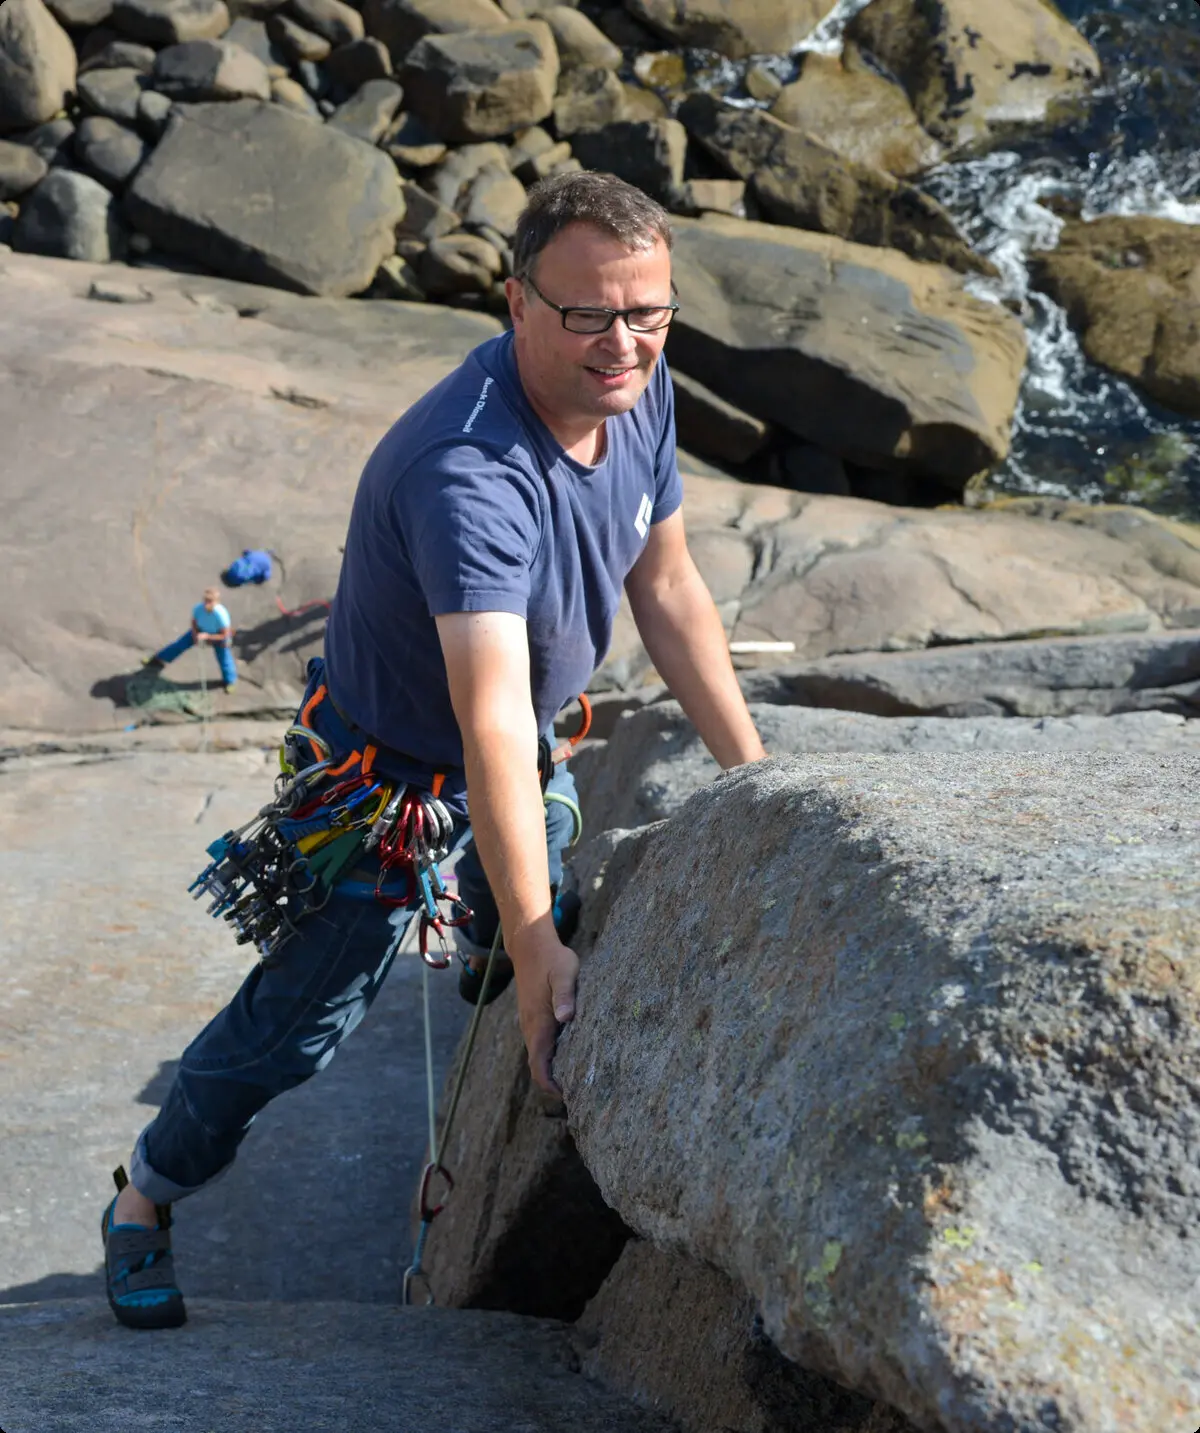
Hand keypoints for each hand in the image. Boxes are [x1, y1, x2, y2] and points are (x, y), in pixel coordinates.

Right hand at [509, 925, 578, 1095]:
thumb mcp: (564, 973)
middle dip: (554, 1083)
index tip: (568, 1096)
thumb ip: (565, 995)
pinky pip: (541, 1044)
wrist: (530, 945)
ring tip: (580, 1077)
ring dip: (554, 1069)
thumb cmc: (551, 959)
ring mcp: (531, 1023)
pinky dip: (553, 1055)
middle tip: (582, 1092)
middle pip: (539, 1066)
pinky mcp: (534, 1017)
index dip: (550, 1086)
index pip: (538, 1066)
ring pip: (539, 1056)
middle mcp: (531, 1028)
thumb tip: (565, 1017)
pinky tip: (573, 1051)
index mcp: (538, 1023)